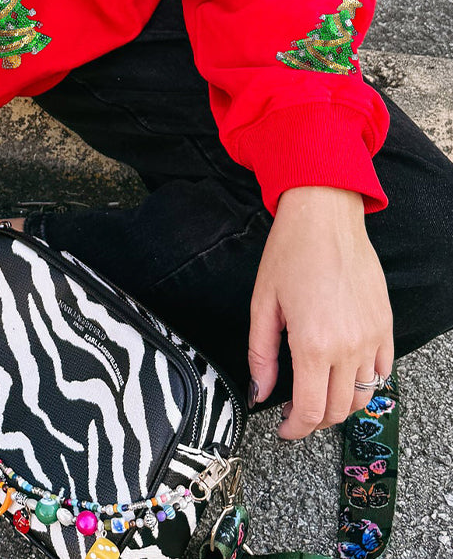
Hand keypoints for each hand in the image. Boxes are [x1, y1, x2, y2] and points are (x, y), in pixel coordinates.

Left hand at [248, 185, 392, 439]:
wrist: (325, 216)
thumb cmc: (290, 252)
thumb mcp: (262, 303)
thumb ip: (261, 355)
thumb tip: (259, 393)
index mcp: (313, 345)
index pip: (309, 411)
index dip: (294, 430)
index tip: (283, 429)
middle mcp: (348, 347)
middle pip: (338, 410)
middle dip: (314, 420)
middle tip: (296, 411)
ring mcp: (372, 338)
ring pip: (363, 395)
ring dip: (340, 404)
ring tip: (319, 392)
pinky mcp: (385, 325)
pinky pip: (382, 370)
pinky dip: (365, 381)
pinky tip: (343, 371)